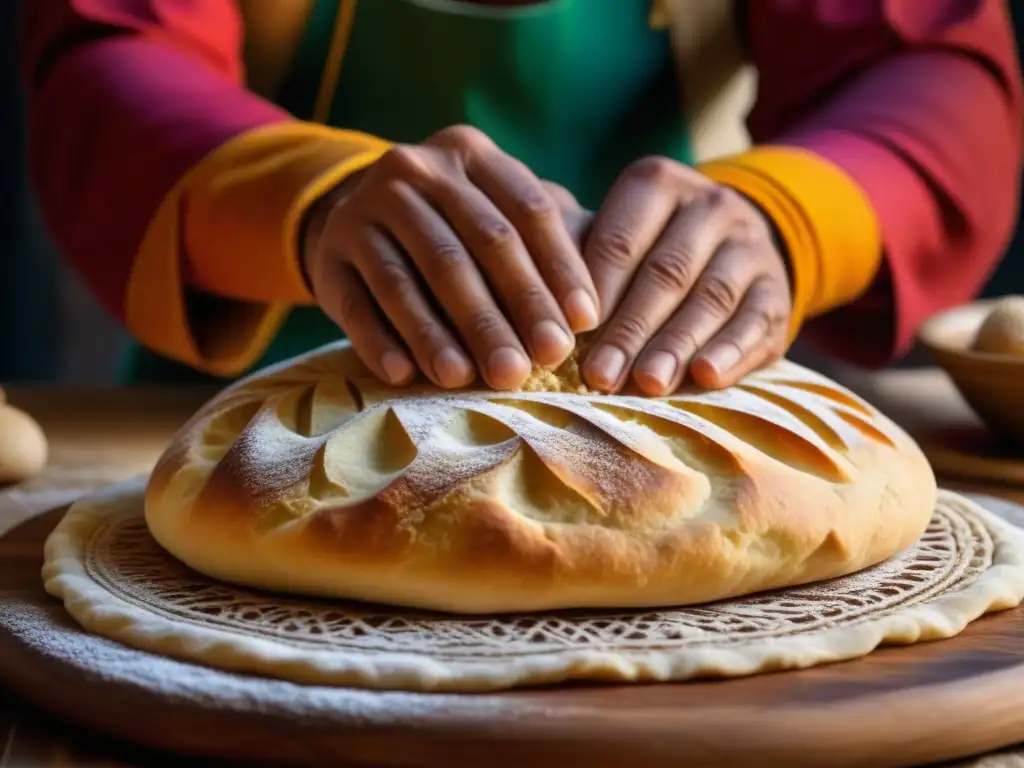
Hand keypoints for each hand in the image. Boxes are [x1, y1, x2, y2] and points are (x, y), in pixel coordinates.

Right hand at [303, 125, 600, 390]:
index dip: (558, 269)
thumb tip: (598, 309)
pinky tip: (404, 376)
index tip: (582, 326)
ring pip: (411, 277)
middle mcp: (415, 170)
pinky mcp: (329, 252)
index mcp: (471, 153)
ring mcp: (364, 208)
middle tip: (534, 366)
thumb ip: (548, 241)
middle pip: (472, 247)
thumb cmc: (455, 226)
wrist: (357, 213)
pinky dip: (380, 341)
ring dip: (440, 334)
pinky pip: (358, 302)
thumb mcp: (498, 212)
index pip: (526, 212)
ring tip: (468, 380)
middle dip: (507, 311)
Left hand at [580, 157, 791, 394]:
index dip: (595, 291)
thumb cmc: (646, 249)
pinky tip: (706, 377)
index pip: (620, 240)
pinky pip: (756, 321)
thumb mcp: (613, 235)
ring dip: (677, 345)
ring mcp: (750, 246)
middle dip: (630, 329)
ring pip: (712, 298)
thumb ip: (576, 260)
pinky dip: (731, 351)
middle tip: (599, 375)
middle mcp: (710, 205)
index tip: (568, 336)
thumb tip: (535, 309)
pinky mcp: (777, 290)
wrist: (732, 245)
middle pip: (666, 273)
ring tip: (648, 385)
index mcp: (657, 184)